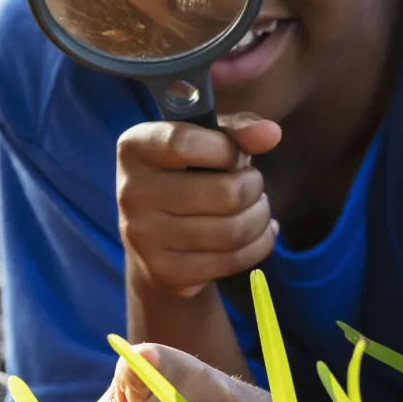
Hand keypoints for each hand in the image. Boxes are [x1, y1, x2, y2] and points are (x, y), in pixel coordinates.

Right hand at [117, 114, 281, 298]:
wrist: (156, 240)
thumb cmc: (189, 176)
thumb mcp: (207, 141)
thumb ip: (239, 129)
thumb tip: (271, 133)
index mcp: (135, 148)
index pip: (184, 142)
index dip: (226, 149)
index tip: (233, 155)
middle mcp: (131, 193)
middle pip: (228, 193)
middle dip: (255, 186)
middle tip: (250, 185)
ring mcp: (144, 238)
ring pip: (236, 230)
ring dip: (261, 215)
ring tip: (255, 208)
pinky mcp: (166, 272)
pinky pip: (235, 259)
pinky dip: (260, 243)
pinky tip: (254, 234)